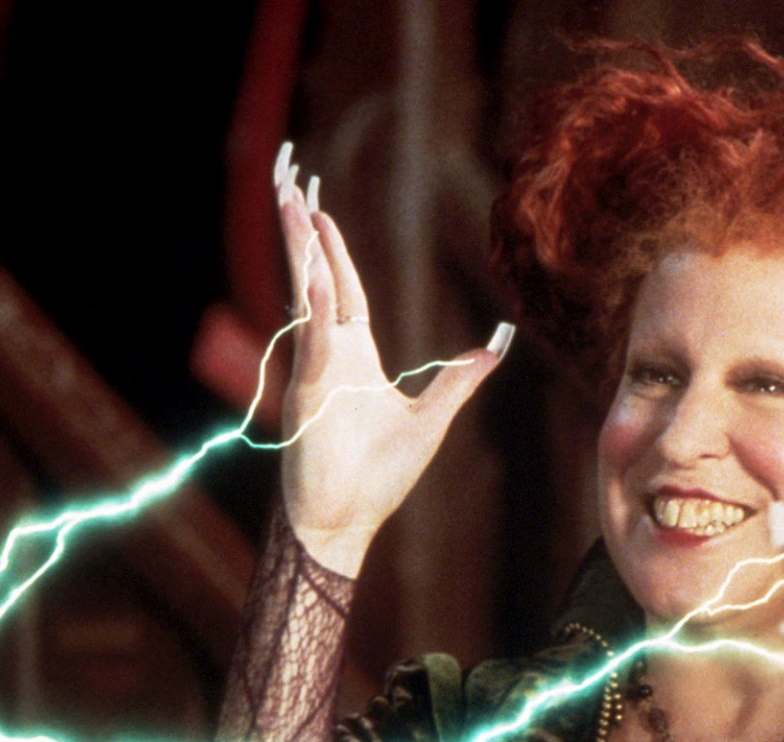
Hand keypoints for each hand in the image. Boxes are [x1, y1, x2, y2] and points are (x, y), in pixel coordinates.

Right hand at [271, 143, 512, 575]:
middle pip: (315, 276)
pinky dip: (315, 305)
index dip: (330, 247)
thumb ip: (462, 378)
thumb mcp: (432, 418)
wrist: (346, 521)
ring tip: (285, 198)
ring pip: (305, 294)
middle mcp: (328, 354)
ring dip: (297, 247)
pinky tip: (314, 270)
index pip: (342, 288)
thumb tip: (498, 345)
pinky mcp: (309, 393)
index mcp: (352, 356)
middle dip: (302, 228)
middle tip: (288, 177)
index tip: (316, 206)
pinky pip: (314, 340)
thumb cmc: (381, 478)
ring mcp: (314, 369)